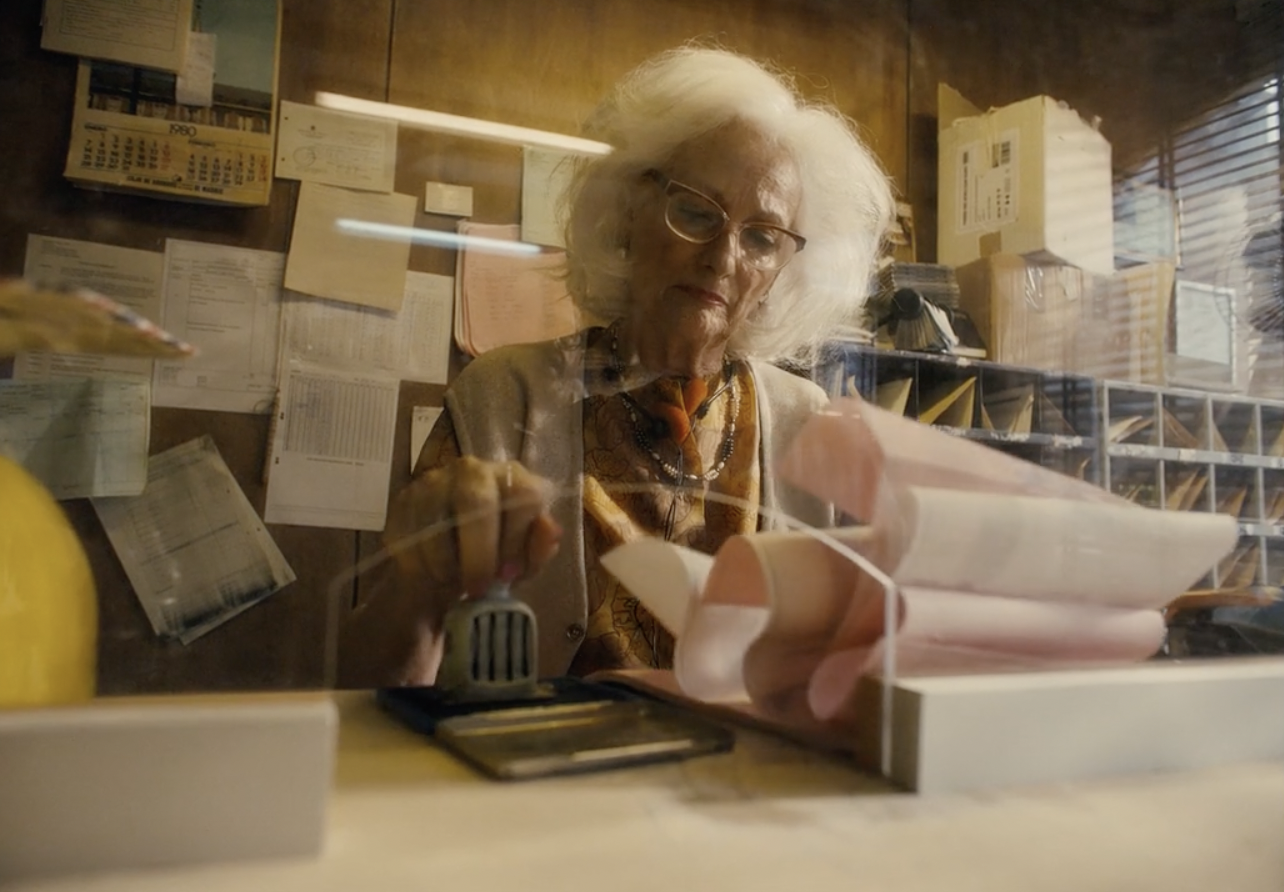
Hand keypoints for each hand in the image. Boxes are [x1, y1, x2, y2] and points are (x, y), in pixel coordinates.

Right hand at [384, 456, 562, 606]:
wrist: (452, 562)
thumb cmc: (498, 555)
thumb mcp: (526, 558)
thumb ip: (540, 545)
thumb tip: (550, 530)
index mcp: (513, 479)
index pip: (522, 495)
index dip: (516, 539)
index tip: (510, 574)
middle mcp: (474, 471)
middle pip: (475, 501)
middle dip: (479, 553)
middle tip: (478, 588)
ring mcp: (435, 481)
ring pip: (436, 520)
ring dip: (447, 563)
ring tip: (454, 582)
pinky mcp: (405, 500)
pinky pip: (408, 535)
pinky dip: (421, 565)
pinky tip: (432, 575)